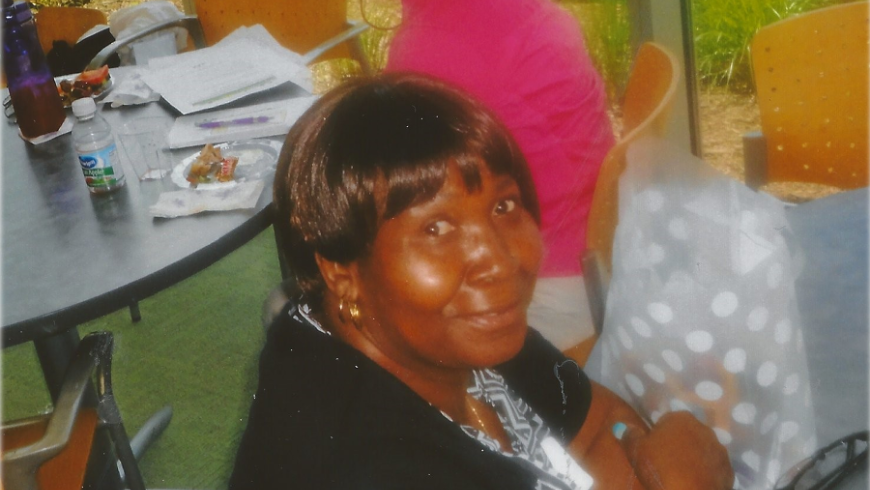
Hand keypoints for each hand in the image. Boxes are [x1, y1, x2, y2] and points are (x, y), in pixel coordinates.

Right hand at [617, 411, 733, 489]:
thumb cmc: (659, 470)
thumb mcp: (635, 451)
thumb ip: (629, 434)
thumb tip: (621, 425)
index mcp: (681, 419)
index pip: (667, 421)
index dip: (658, 435)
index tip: (652, 450)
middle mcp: (704, 429)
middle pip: (686, 434)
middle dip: (678, 445)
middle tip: (664, 463)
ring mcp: (719, 450)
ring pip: (701, 450)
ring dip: (693, 458)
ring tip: (679, 475)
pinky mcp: (728, 470)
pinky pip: (712, 468)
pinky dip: (705, 473)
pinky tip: (693, 483)